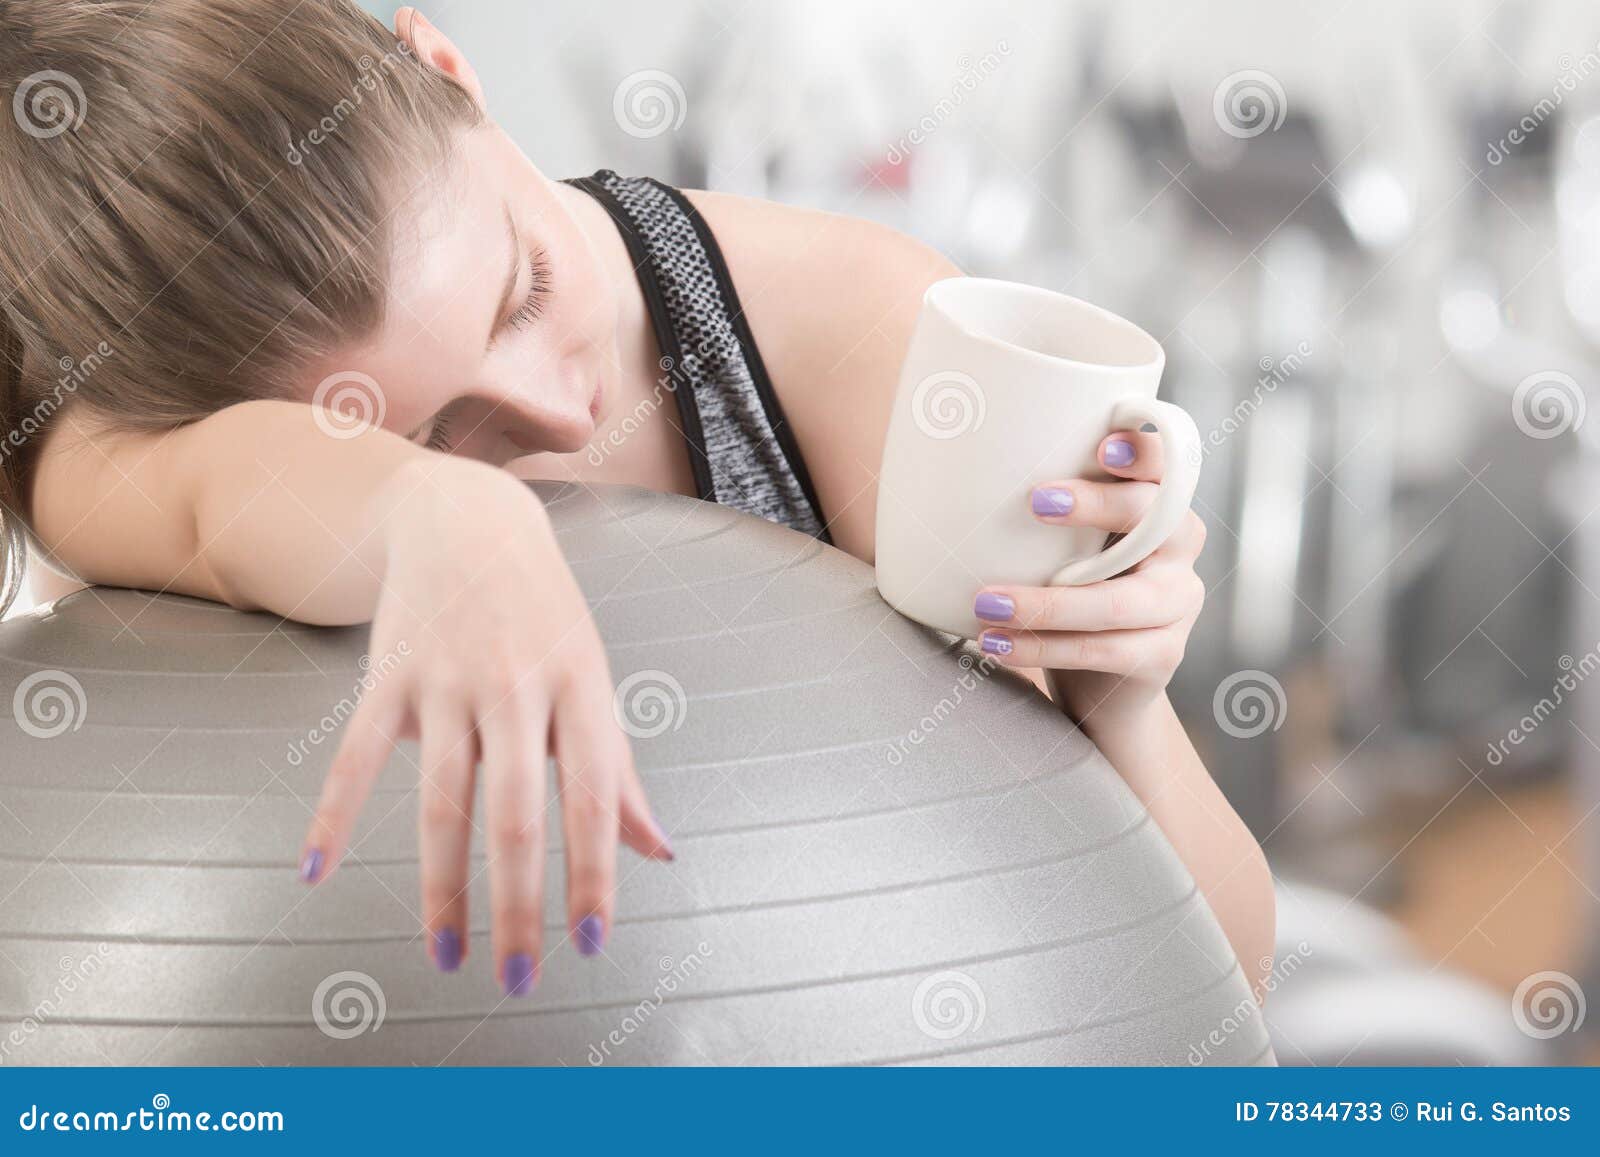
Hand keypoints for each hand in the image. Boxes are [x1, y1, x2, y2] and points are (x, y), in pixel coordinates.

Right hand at [296, 459, 671, 994]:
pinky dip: (333, 815)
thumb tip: (658, 852)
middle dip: (518, 904)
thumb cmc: (546, 616)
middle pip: (516, 814)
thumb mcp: (594, 681)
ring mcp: (450, 679)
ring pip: (440, 800)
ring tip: (446, 953)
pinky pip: (355, 756)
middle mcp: (519, 687)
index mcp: (582, 691)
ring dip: (441, 887)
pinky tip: (316, 873)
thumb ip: (621, 772)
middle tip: (515, 978)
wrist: (469, 520)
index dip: (594, 874)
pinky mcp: (389, 673)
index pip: (593, 799)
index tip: (590, 943)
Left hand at [970, 430, 1206, 731]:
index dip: (1143, 453)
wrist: (1100, 685)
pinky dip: (1044, 647)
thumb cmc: (1072, 589)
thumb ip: (1049, 511)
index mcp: (1161, 504)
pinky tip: (999, 644)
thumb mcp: (1066, 542)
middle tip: (1035, 503)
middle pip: (1153, 520)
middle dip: (1096, 506)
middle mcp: (1180, 548)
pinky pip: (1102, 649)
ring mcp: (1178, 603)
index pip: (1167, 466)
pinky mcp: (1163, 655)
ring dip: (1047, 603)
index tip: (1100, 446)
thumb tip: (964, 477)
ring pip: (1118, 601)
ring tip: (987, 604)